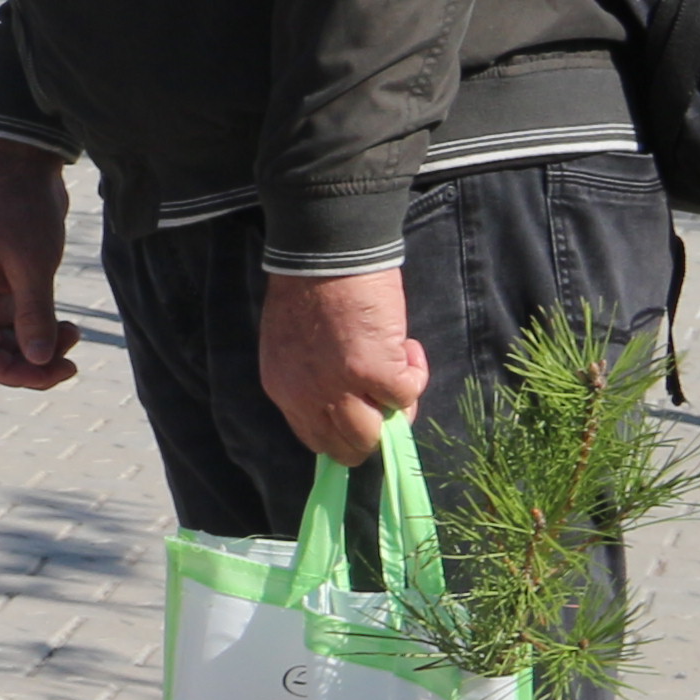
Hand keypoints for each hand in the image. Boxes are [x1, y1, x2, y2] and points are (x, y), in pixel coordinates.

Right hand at [0, 140, 81, 390]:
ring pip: (17, 337)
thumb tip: (38, 360)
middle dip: (34, 364)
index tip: (52, 371)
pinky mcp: (19, 278)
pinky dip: (49, 328)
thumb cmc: (20, 208)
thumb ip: (34, 313)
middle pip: (0, 352)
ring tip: (76, 335)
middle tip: (72, 363)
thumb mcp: (30, 263)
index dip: (13, 374)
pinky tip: (71, 325)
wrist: (24, 164)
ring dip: (44, 347)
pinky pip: (29, 318)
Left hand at [260, 267, 430, 462]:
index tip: (365, 411)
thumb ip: (312, 376)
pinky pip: (407, 394)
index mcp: (283, 388)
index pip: (315, 438)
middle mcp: (307, 397)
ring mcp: (341, 388)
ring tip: (399, 370)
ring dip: (397, 408)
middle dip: (375, 430)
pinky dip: (416, 373)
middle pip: (346, 448)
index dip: (345, 431)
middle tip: (388, 395)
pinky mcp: (376, 373)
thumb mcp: (294, 345)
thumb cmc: (310, 286)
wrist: (325, 251)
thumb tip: (349, 398)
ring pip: (376, 434)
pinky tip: (408, 345)